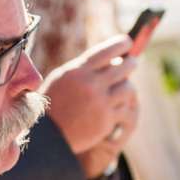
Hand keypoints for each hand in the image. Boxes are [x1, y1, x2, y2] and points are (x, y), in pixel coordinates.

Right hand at [41, 34, 142, 168]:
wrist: (47, 136)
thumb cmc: (52, 105)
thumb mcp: (60, 80)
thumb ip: (81, 69)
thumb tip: (108, 60)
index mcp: (77, 72)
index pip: (106, 51)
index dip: (120, 44)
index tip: (127, 42)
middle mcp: (91, 84)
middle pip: (123, 67)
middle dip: (130, 63)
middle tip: (132, 62)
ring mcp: (100, 102)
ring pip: (128, 88)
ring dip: (128, 86)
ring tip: (126, 87)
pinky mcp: (106, 119)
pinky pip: (125, 108)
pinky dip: (124, 106)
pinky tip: (122, 106)